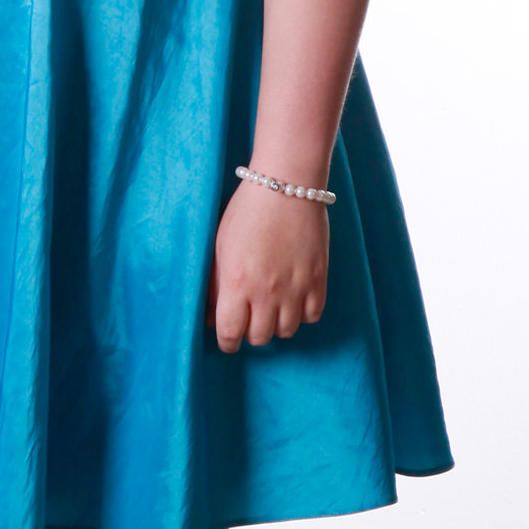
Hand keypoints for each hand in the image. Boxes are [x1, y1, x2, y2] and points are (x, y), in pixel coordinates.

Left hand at [212, 176, 328, 350]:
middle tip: (249, 318)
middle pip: (259, 337)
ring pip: (286, 330)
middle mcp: (267, 292)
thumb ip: (214, 285)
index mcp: (237, 283)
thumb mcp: (219, 247)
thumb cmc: (246, 212)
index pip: (230, 333)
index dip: (227, 342)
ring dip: (276, 324)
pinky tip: (294, 300)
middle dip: (250, 331)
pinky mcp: (318, 279)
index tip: (227, 339)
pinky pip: (312, 315)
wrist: (286, 186)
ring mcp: (295, 287)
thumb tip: (210, 317)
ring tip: (272, 307)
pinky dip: (302, 314)